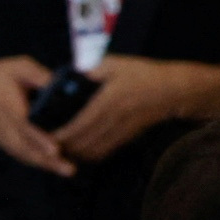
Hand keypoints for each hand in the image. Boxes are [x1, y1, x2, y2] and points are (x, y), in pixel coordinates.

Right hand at [0, 54, 75, 174]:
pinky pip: (23, 156)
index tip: (56, 149)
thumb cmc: (2, 75)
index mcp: (8, 106)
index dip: (40, 139)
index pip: (25, 126)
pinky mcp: (5, 143)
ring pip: (26, 155)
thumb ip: (40, 76)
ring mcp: (3, 137)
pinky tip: (57, 166)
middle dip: (48, 160)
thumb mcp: (20, 67)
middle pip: (26, 148)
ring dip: (47, 165)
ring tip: (68, 170)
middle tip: (70, 169)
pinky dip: (40, 162)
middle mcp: (4, 126)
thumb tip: (63, 86)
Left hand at [50, 55, 211, 167]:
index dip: (62, 133)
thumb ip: (92, 69)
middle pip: (84, 141)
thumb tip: (72, 75)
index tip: (46, 135)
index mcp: (109, 100)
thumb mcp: (116, 64)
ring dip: (75, 155)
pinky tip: (80, 153)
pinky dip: (90, 156)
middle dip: (64, 148)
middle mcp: (114, 119)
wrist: (173, 91)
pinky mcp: (128, 138)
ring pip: (94, 150)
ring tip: (60, 153)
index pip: (80, 123)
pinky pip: (105, 152)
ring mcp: (122, 131)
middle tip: (46, 148)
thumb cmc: (143, 74)